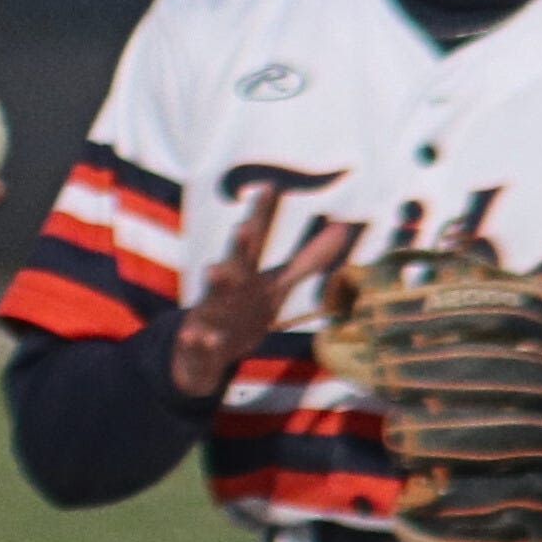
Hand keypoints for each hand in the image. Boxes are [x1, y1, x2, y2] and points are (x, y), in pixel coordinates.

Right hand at [171, 194, 362, 405]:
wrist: (200, 354)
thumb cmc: (242, 312)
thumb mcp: (276, 286)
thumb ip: (306, 261)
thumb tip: (342, 229)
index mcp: (246, 273)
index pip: (255, 240)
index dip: (263, 215)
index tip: (270, 187)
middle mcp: (228, 287)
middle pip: (236, 262)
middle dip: (240, 245)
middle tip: (244, 227)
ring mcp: (211, 313)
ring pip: (213, 295)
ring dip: (215, 282)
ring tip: (212, 270)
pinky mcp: (199, 342)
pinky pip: (200, 341)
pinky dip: (201, 339)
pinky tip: (201, 337)